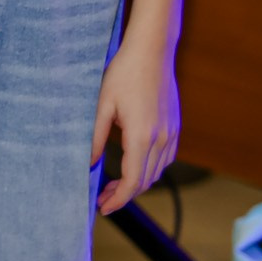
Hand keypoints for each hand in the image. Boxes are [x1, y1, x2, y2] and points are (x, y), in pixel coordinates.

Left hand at [93, 41, 179, 214]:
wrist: (152, 52)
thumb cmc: (122, 74)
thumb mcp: (100, 105)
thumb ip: (94, 137)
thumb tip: (86, 163)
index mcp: (141, 136)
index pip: (133, 180)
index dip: (119, 199)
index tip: (103, 208)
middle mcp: (162, 139)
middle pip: (146, 180)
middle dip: (125, 194)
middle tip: (102, 198)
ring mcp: (172, 133)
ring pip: (157, 171)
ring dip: (138, 183)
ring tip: (114, 185)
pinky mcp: (175, 127)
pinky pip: (165, 158)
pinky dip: (150, 169)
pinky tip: (132, 165)